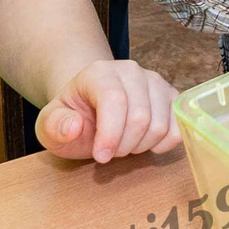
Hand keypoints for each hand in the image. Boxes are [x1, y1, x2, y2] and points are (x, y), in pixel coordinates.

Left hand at [37, 59, 182, 163]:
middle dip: (124, 145)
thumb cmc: (72, 117)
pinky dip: (164, 143)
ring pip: (160, 124)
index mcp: (99, 73)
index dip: (110, 134)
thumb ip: (55, 126)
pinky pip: (179, 125)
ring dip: (141, 146)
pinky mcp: (171, 96)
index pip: (114, 100)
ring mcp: (155, 82)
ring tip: (124, 145)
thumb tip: (75, 126)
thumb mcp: (50, 125)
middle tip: (109, 152)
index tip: (101, 157)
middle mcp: (131, 71)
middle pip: (140, 116)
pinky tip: (146, 144)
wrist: (89, 109)